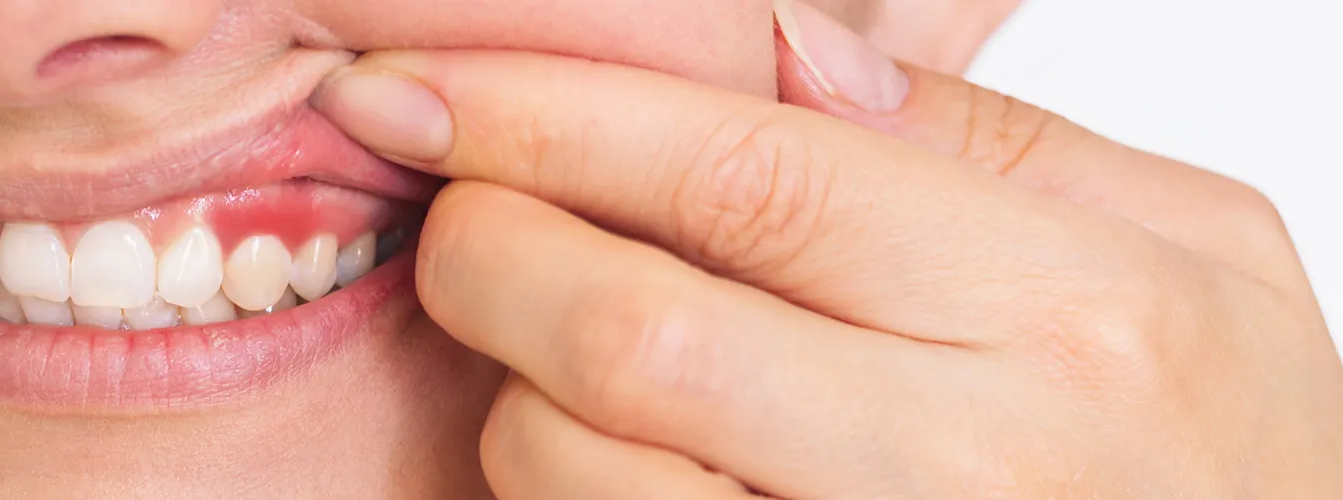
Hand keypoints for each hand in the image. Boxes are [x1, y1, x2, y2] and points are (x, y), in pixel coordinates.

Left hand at [308, 1, 1342, 497]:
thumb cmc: (1228, 450)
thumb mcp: (1189, 256)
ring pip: (587, 471)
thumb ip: (983, 141)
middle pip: (635, 330)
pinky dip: (558, 495)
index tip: (420, 89)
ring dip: (519, 395)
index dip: (550, 115)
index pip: (750, 176)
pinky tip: (606, 448)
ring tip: (564, 355)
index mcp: (1084, 312)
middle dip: (491, 251)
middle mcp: (983, 463)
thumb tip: (776, 45)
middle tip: (460, 213)